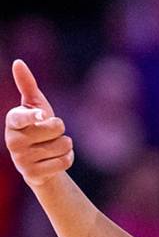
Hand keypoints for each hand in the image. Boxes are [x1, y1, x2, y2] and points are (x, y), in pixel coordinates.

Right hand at [4, 60, 72, 186]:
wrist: (37, 160)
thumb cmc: (36, 125)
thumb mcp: (34, 104)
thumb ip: (26, 84)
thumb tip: (17, 62)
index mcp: (12, 121)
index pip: (21, 117)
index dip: (34, 116)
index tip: (42, 116)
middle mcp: (12, 141)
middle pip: (56, 127)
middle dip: (60, 129)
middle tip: (48, 134)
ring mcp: (21, 159)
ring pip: (63, 144)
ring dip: (64, 145)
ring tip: (51, 147)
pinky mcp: (32, 174)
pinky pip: (65, 161)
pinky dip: (67, 158)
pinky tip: (55, 160)